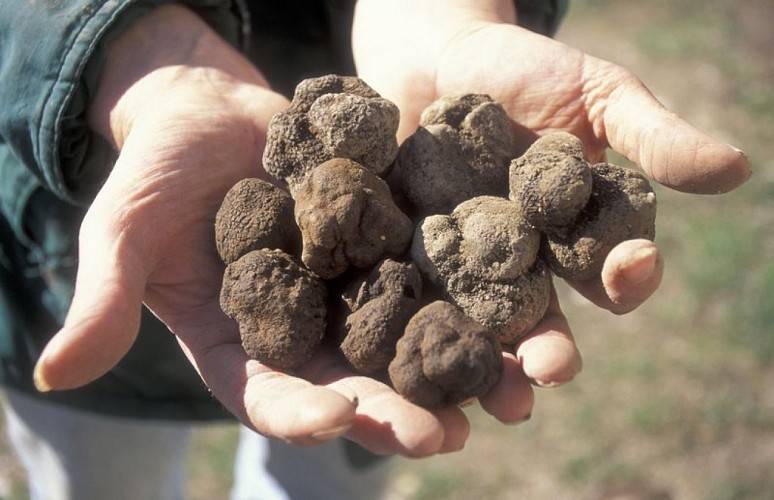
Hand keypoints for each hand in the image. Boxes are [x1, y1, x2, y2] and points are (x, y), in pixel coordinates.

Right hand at [32, 6, 467, 456]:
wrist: (216, 113)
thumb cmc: (160, 170)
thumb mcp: (124, 229)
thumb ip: (103, 297)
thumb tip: (53, 374)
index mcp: (242, 345)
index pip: (270, 394)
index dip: (300, 412)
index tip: (334, 420)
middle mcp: (306, 330)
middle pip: (353, 381)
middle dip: (394, 409)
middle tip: (440, 434)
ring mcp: (353, 289)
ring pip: (406, 341)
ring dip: (452, 370)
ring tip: (500, 395)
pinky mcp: (390, 243)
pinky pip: (432, 272)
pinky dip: (468, 294)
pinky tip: (510, 311)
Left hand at [353, 0, 748, 389]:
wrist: (441, 60)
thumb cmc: (530, 70)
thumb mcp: (597, 93)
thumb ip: (652, 135)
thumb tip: (736, 168)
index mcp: (577, 236)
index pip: (611, 271)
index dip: (627, 276)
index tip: (630, 268)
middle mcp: (523, 263)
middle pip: (541, 319)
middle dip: (548, 349)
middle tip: (549, 371)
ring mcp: (463, 266)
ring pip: (478, 326)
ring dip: (487, 363)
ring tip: (491, 394)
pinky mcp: (411, 257)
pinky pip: (414, 294)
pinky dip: (416, 323)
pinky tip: (410, 347)